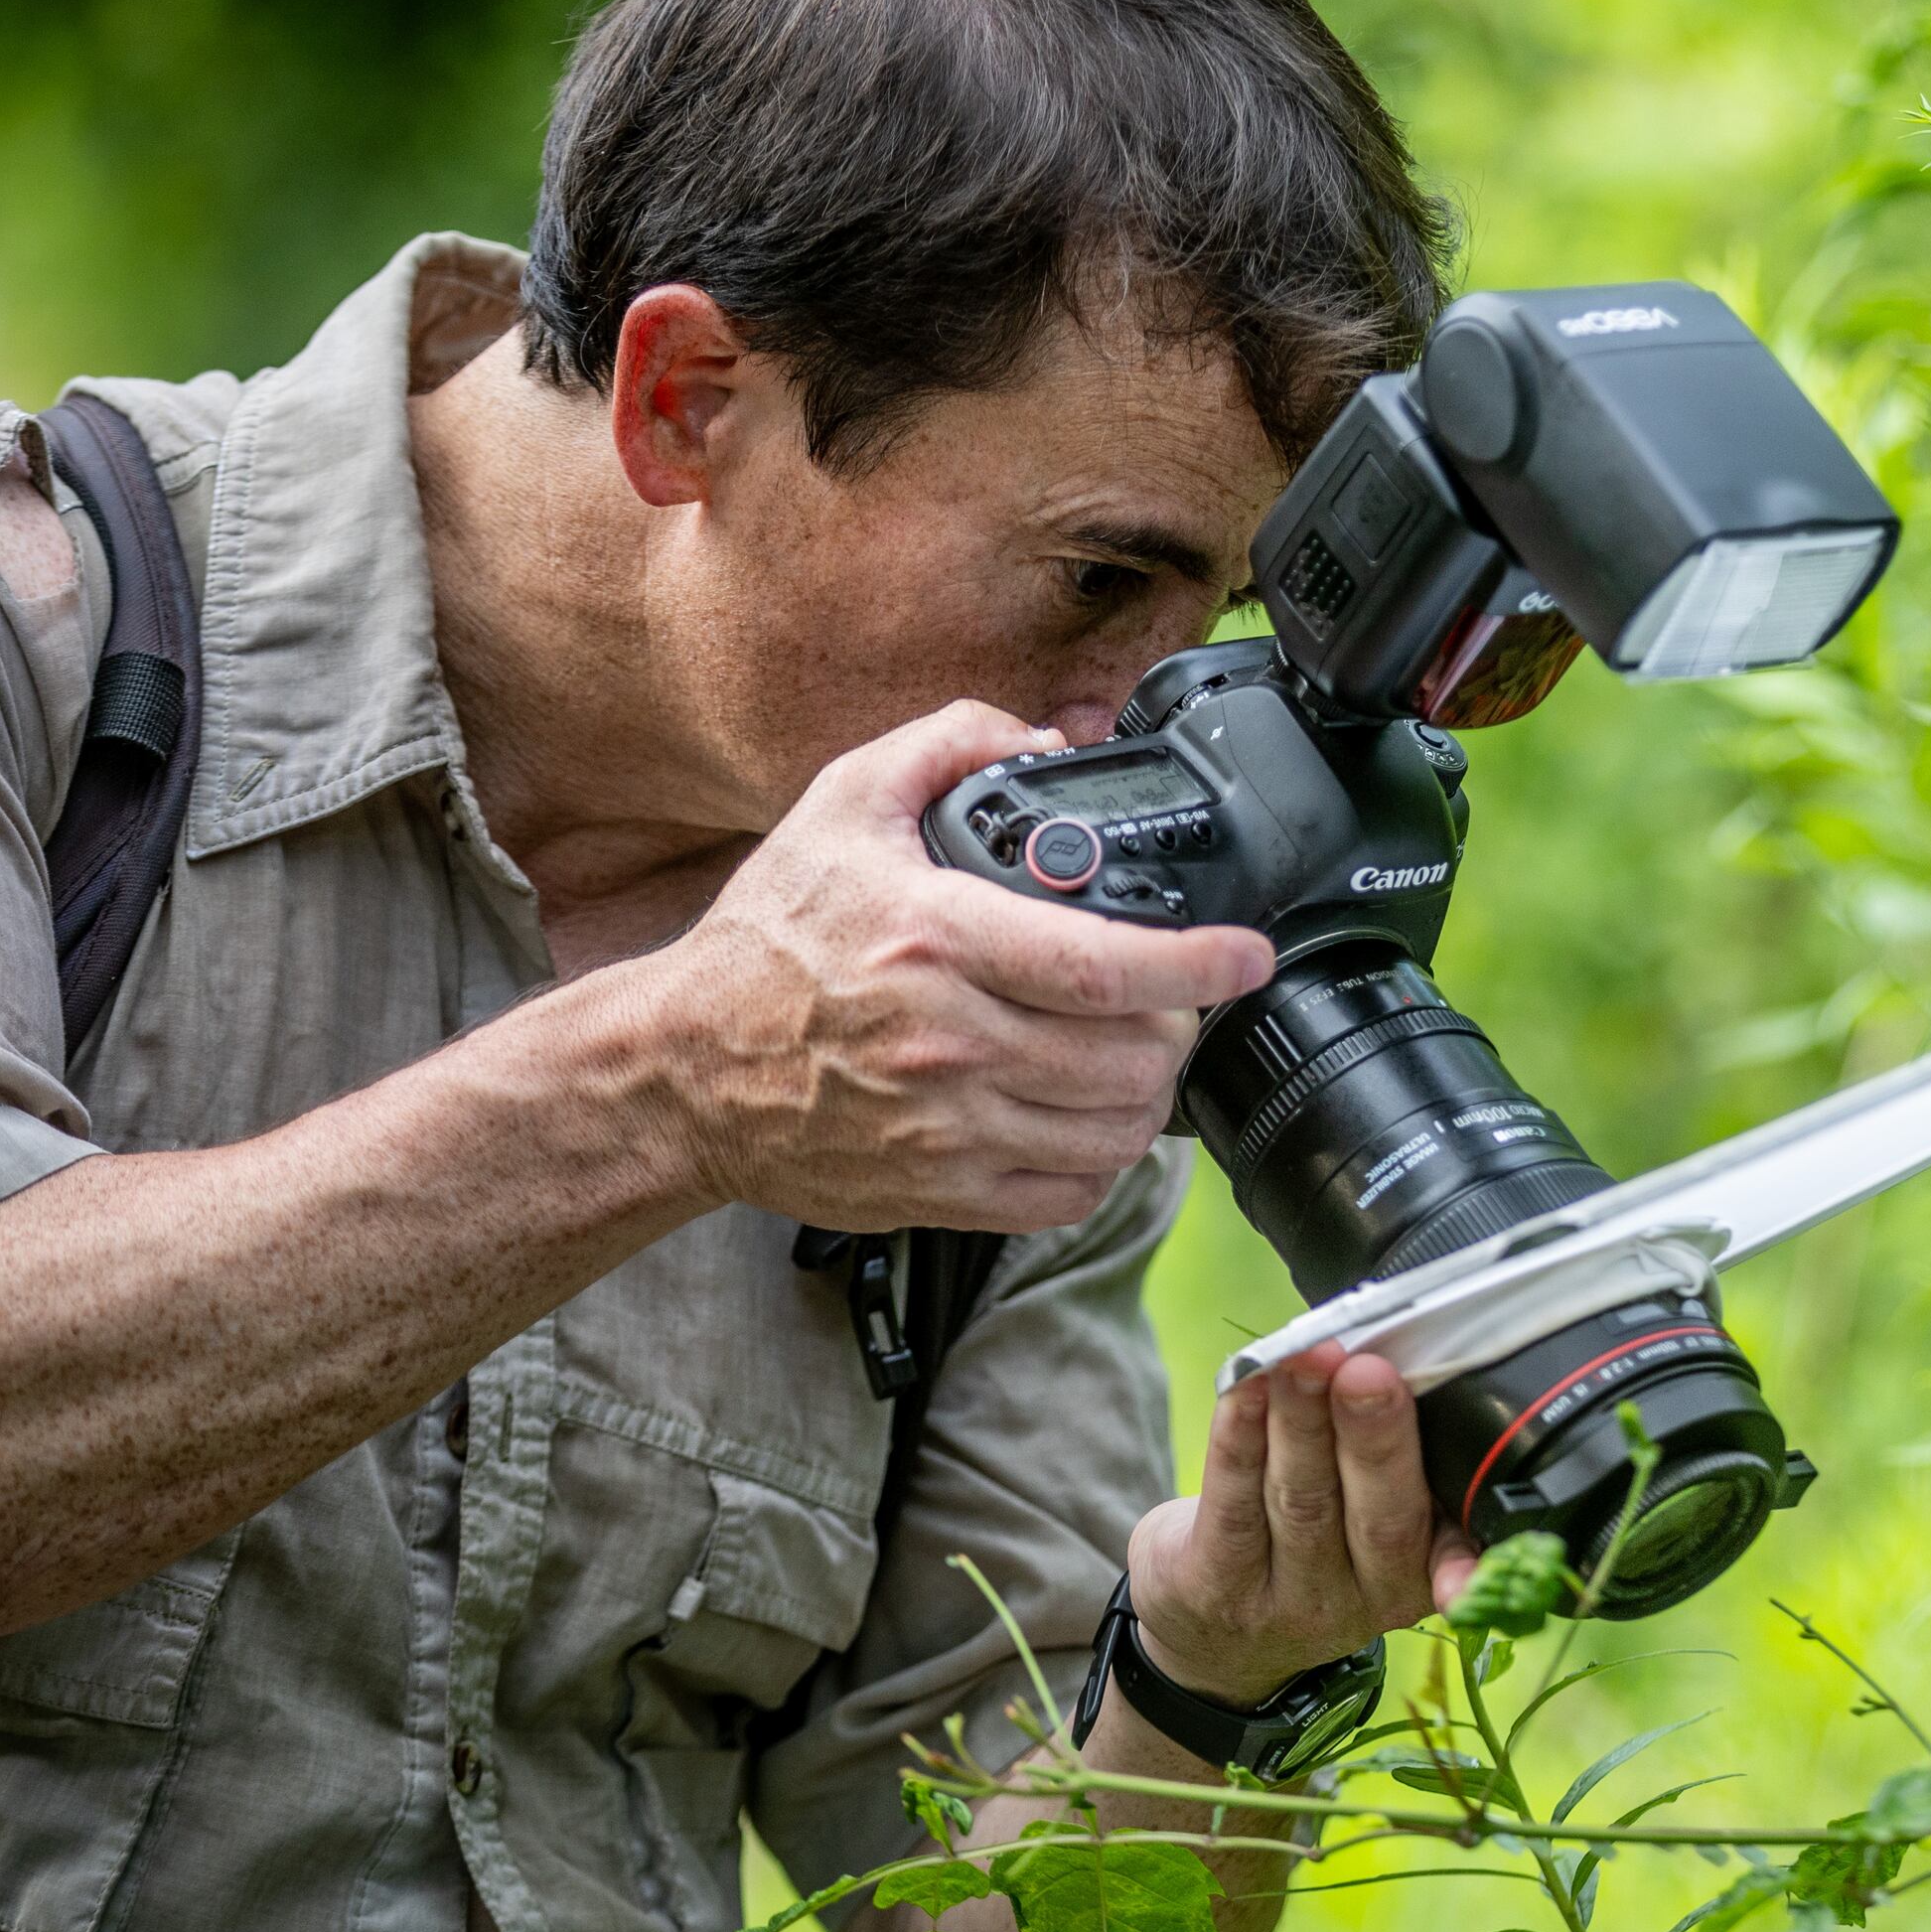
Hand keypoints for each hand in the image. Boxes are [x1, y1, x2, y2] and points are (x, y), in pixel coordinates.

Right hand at [655, 701, 1273, 1232]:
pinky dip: (1103, 1161)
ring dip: (1149, 1095)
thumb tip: (1044, 736)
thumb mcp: (842, 805)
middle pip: (1129, 1058)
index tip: (1246, 954)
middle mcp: (948, 1043)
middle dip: (1178, 1026)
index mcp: (937, 940)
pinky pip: (1068, 1194)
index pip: (1106, 966)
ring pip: (1113, 1132)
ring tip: (1136, 1056)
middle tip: (1172, 1001)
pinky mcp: (939, 1192)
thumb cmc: (764, 945)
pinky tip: (1088, 1120)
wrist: (683, 1068)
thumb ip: (946, 746)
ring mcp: (947, 1129)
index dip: (1199, 964)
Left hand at [1122, 1345, 1484, 1710]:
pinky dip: (1239, 1434)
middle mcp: (1362, 1601)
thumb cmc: (1315, 1542)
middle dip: (1375, 1437)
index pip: (1454, 1547)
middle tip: (1369, 1372)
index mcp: (1422, 1575)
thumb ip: (1397, 1457)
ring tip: (1305, 1357)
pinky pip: (1232, 1502)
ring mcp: (1289, 1601)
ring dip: (1303, 1419)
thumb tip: (1404, 1350)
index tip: (1477, 1481)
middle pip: (1379, 1516)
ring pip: (1302, 1500)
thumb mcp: (1373, 1525)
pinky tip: (1244, 1384)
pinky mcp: (1216, 1587)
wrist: (1216, 1638)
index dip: (1468, 1539)